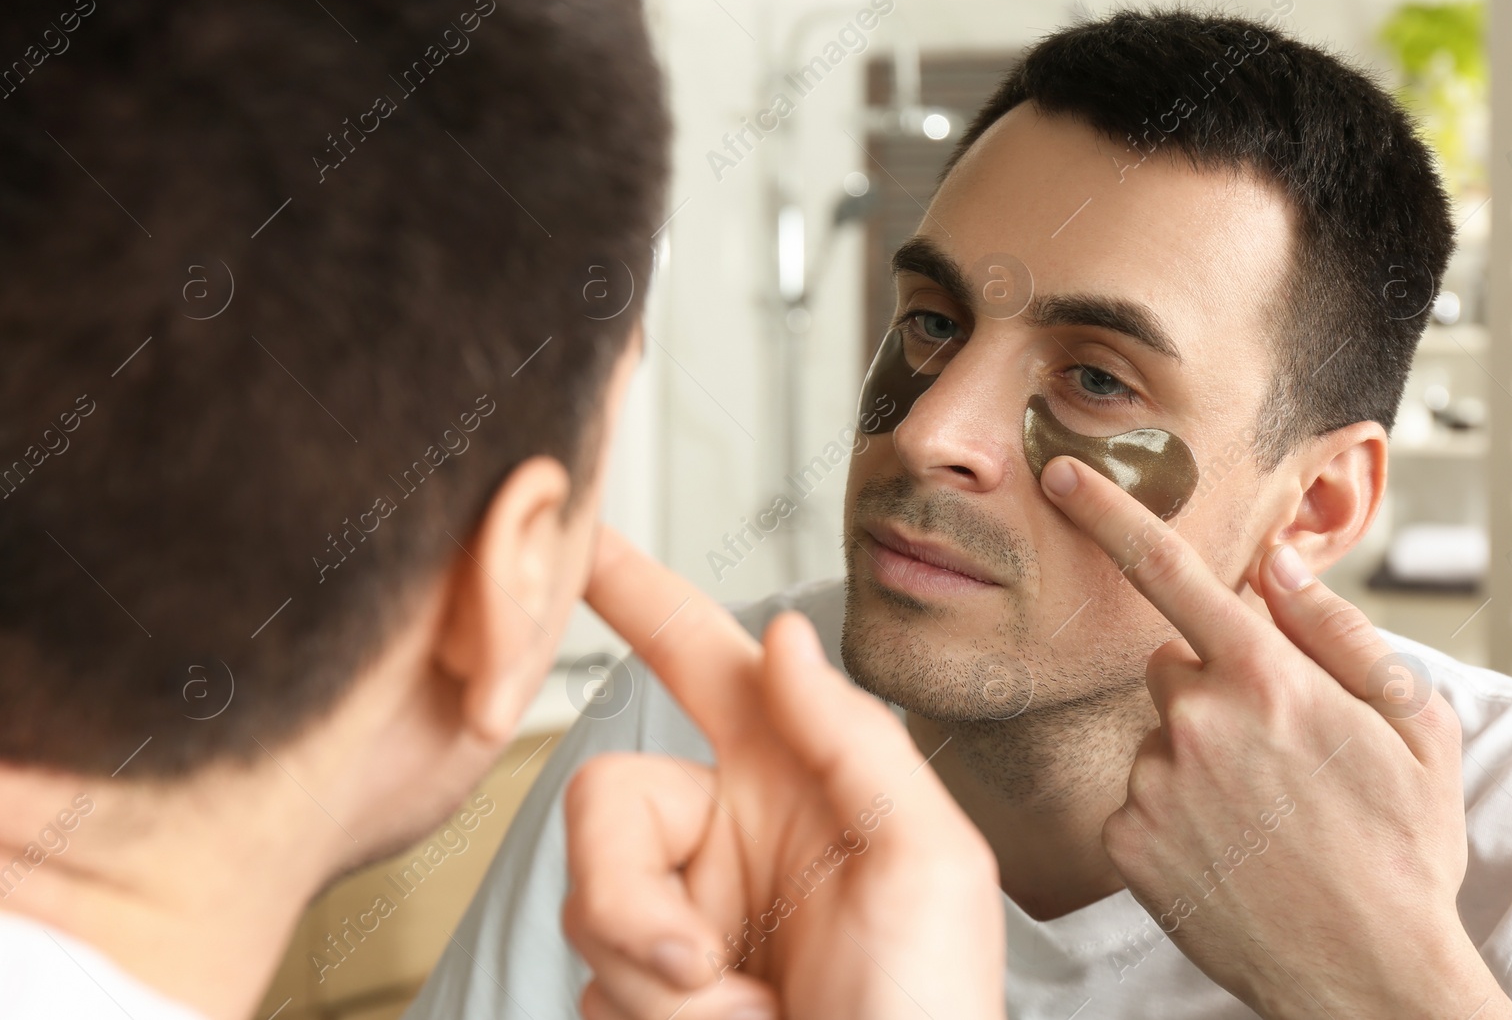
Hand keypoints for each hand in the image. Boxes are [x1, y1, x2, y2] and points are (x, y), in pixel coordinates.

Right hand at [561, 526, 1005, 1019]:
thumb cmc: (931, 1013)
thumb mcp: (925, 862)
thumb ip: (853, 737)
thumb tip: (785, 637)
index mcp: (794, 778)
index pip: (699, 659)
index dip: (636, 594)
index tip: (578, 541)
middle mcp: (727, 834)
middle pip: (602, 800)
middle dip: (625, 897)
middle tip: (693, 969)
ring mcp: (683, 916)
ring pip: (585, 904)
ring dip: (653, 981)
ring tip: (743, 1016)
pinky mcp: (649, 992)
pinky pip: (590, 985)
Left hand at [1039, 457, 1511, 1019]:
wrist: (1369, 975)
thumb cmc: (1401, 848)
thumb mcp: (1413, 727)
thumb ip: (1337, 633)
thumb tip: (1277, 565)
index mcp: (1264, 678)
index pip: (1170, 571)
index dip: (1109, 513)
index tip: (1060, 474)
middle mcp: (1194, 721)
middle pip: (1170, 664)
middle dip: (1211, 688)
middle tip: (1274, 751)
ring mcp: (1153, 783)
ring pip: (1159, 734)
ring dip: (1195, 756)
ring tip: (1259, 814)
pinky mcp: (1125, 839)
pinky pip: (1138, 796)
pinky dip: (1172, 813)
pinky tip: (1225, 848)